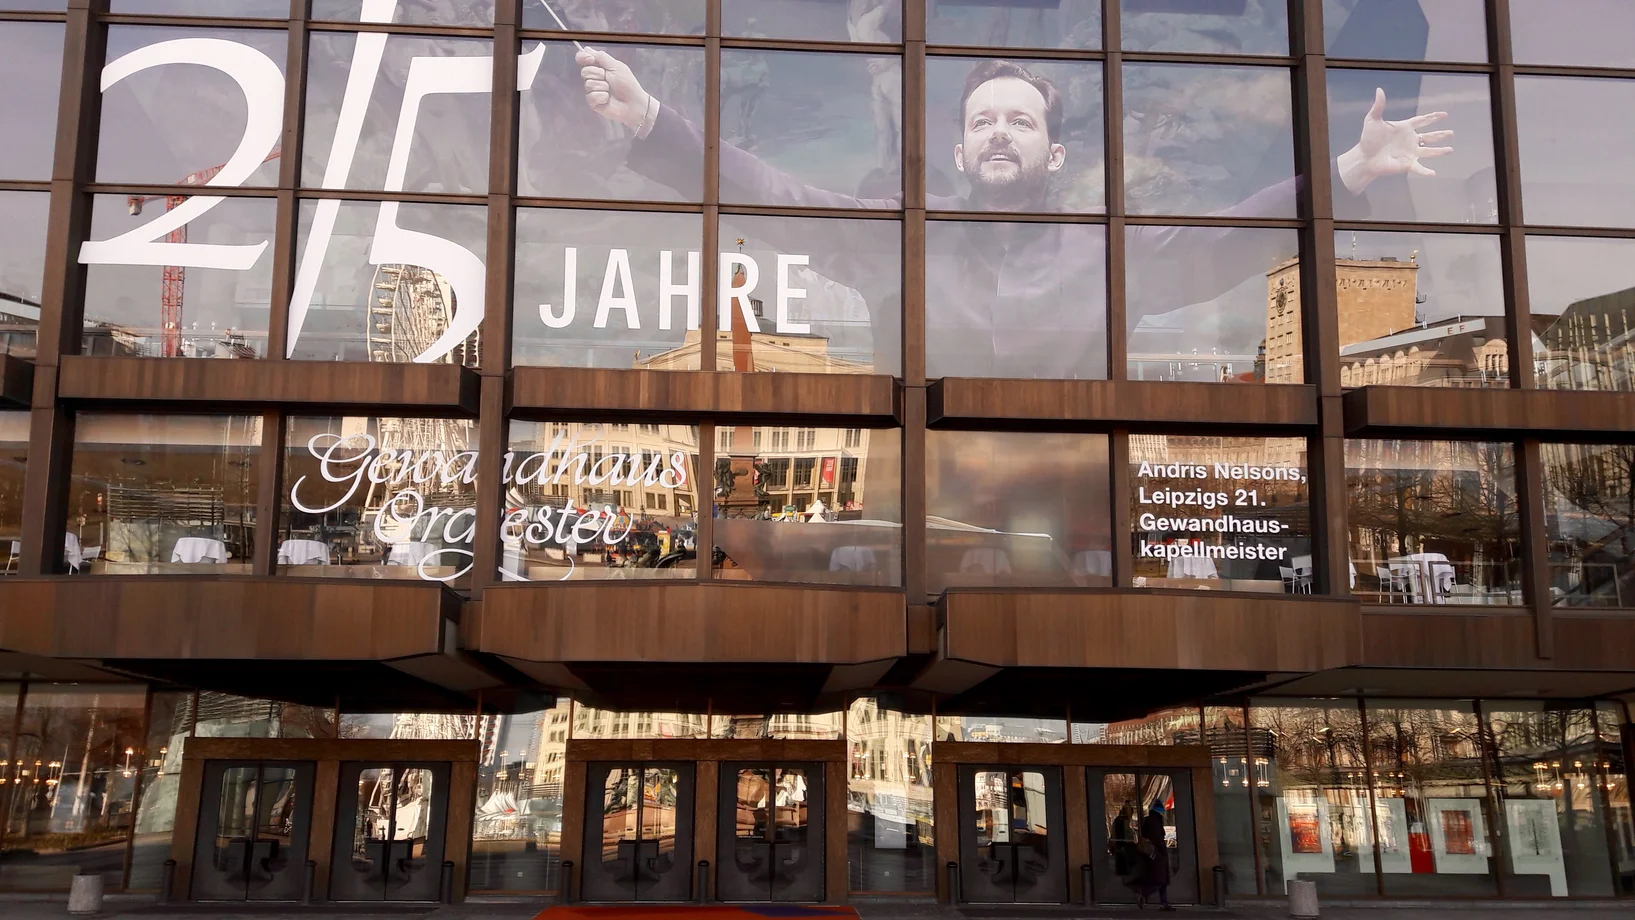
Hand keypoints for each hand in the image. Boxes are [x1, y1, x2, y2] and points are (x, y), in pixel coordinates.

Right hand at [576, 46, 651, 130]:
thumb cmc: (627, 84)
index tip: (589, 59)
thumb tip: (586, 49)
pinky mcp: (593, 103)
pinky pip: (591, 96)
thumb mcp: (616, 66)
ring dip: (602, 86)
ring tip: (610, 90)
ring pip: (588, 84)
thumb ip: (601, 57)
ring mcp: (592, 90)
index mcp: (599, 67)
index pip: (583, 58)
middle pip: (584, 71)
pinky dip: (601, 97)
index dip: (583, 57)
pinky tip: (608, 99)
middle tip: (608, 78)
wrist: (633, 103)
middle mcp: (594, 78)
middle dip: (597, 74)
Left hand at [1336, 87, 1453, 193]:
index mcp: (1404, 128)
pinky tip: (1433, 173)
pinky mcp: (1406, 164)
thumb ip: (1378, 106)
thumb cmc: (1367, 139)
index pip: (1422, 120)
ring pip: (1429, 152)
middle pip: (1429, 136)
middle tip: (1451, 133)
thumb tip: (1379, 90)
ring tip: (1450, 150)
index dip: (1433, 117)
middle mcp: (1410, 140)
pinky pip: (1419, 168)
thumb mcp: (1372, 120)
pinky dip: (1426, 171)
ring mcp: (1409, 153)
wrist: (1364, 157)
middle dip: (1440, 135)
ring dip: (1439, 151)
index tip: (1444, 114)